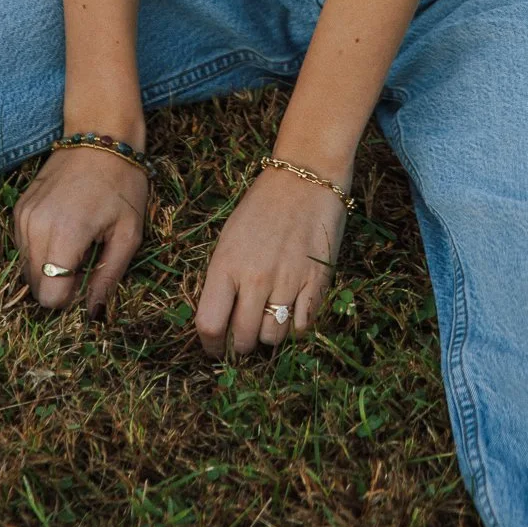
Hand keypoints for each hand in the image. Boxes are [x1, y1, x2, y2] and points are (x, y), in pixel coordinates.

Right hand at [14, 145, 148, 314]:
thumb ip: (108, 277)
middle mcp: (36, 227)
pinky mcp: (18, 209)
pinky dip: (41, 250)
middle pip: (36, 287)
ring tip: (77, 242)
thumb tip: (94, 315)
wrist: (100, 134)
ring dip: (50, 267)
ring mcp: (23, 217)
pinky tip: (64, 231)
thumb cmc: (123, 182)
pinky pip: (23, 248)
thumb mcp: (129, 233)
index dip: (72, 297)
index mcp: (65, 235)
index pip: (50, 296)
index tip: (90, 277)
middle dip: (60, 284)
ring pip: (27, 269)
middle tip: (87, 259)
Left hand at [195, 164, 347, 358]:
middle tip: (245, 336)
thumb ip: (223, 279)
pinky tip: (293, 309)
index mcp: (227, 264)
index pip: (209, 325)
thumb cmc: (262, 205)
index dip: (210, 346)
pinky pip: (304, 326)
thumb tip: (220, 320)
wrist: (306, 177)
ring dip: (270, 336)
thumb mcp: (229, 237)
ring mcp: (288, 280)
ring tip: (270, 319)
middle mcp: (255, 277)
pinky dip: (297, 325)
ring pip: (274, 338)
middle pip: (243, 340)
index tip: (215, 349)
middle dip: (241, 346)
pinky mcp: (317, 281)